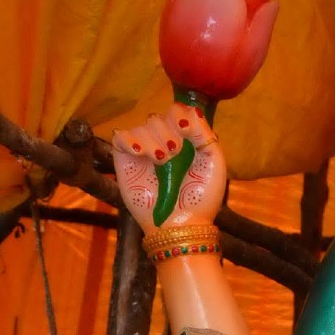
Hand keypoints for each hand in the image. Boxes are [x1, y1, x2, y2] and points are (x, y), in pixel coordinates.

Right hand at [112, 107, 225, 234]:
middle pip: (158, 117)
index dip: (179, 115)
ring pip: (142, 126)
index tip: (185, 129)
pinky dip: (130, 140)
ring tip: (160, 160)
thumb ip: (205, 134)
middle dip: (167, 133)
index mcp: (185, 139)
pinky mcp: (125, 161)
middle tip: (174, 154)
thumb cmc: (202, 197)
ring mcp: (143, 151)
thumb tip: (190, 110)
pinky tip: (141, 153)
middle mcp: (163, 141)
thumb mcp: (214, 162)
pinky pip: (120, 137)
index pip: (177, 111)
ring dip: (153, 140)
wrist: (182, 223)